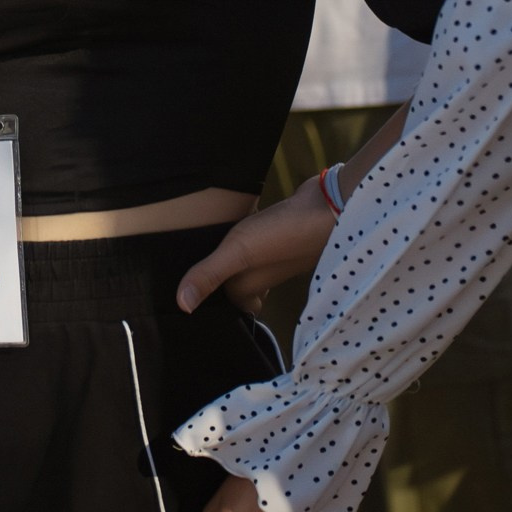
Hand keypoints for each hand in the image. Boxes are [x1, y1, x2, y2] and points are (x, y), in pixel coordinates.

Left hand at [177, 185, 337, 316]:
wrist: (330, 205)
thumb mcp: (239, 254)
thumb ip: (209, 275)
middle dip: (220, 279)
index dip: (215, 302)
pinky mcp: (279, 227)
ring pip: (247, 261)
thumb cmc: (284, 235)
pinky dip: (244, 231)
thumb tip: (182, 306)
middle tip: (193, 268)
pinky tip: (232, 218)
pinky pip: (256, 236)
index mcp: (253, 287)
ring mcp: (274, 251)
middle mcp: (264, 273)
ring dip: (231, 255)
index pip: (232, 304)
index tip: (191, 297)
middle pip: (239, 283)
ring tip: (204, 244)